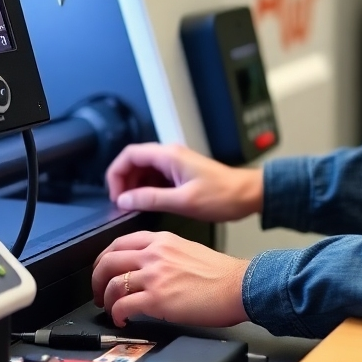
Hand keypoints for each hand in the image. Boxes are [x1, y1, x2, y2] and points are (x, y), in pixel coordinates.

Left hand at [92, 230, 248, 327]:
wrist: (238, 285)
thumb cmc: (220, 273)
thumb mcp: (187, 249)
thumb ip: (164, 253)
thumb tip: (147, 267)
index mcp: (162, 240)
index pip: (119, 242)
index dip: (103, 258)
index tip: (101, 270)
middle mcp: (154, 254)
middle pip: (108, 260)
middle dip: (96, 279)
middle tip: (98, 292)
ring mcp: (154, 275)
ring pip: (111, 283)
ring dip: (105, 299)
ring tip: (110, 309)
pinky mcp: (157, 299)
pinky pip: (123, 305)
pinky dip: (116, 314)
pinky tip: (121, 319)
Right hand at [105, 143, 262, 221]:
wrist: (248, 195)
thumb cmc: (222, 196)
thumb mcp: (183, 201)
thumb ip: (150, 199)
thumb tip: (124, 200)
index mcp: (169, 155)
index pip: (130, 154)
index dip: (116, 173)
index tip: (114, 195)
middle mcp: (170, 155)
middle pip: (135, 161)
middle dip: (123, 181)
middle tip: (121, 204)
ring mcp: (176, 164)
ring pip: (144, 170)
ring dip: (135, 186)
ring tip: (133, 207)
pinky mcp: (181, 173)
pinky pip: (156, 177)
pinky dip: (147, 189)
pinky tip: (148, 204)